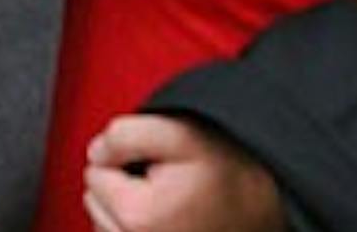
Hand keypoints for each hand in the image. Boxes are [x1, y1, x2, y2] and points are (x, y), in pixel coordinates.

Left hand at [84, 114, 283, 231]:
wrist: (260, 211)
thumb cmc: (227, 175)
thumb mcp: (181, 135)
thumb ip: (127, 134)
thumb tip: (97, 151)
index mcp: (137, 217)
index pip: (95, 170)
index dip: (126, 156)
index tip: (160, 163)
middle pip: (95, 198)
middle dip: (123, 184)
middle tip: (166, 181)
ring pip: (105, 220)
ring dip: (128, 207)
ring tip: (168, 201)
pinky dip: (135, 226)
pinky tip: (165, 219)